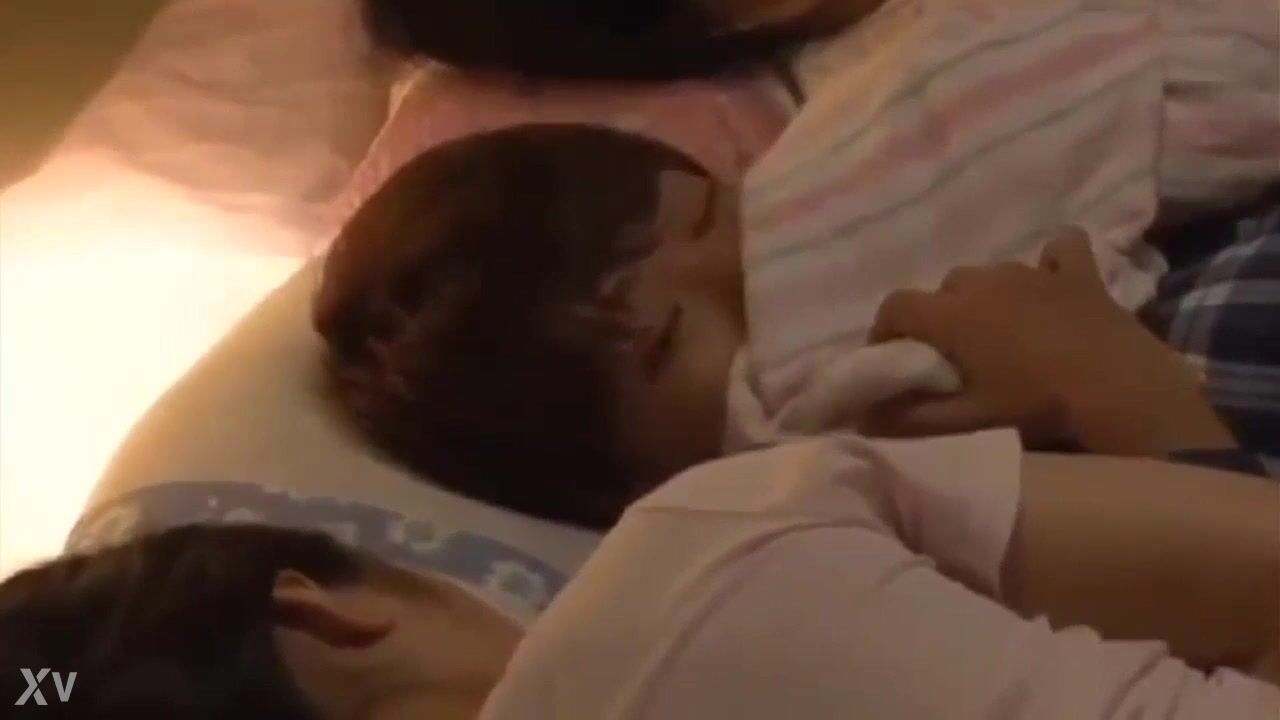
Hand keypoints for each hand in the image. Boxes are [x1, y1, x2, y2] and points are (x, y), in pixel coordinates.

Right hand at [866, 228, 1234, 454]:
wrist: (1121, 391)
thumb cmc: (1038, 406)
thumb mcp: (969, 421)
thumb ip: (911, 418)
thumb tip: (863, 418)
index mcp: (952, 315)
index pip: (895, 306)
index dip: (885, 331)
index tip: (893, 359)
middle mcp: (985, 282)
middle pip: (944, 289)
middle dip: (941, 316)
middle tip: (955, 355)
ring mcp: (1033, 271)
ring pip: (992, 273)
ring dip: (987, 298)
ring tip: (1002, 333)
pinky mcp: (1078, 272)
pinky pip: (1058, 250)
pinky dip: (1049, 265)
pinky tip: (1051, 287)